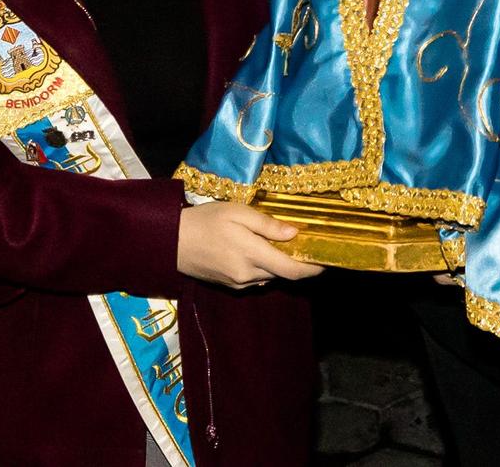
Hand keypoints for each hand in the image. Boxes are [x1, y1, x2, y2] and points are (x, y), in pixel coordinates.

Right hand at [176, 201, 324, 288]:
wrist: (171, 241)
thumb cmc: (205, 221)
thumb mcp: (237, 213)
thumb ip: (267, 225)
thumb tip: (294, 233)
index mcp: (252, 256)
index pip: (292, 270)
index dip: (313, 268)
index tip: (328, 260)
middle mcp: (248, 275)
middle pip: (283, 274)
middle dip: (298, 262)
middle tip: (307, 244)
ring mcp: (238, 283)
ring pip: (269, 276)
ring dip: (279, 264)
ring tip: (283, 244)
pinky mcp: (229, 285)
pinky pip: (255, 278)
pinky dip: (264, 267)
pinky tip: (259, 250)